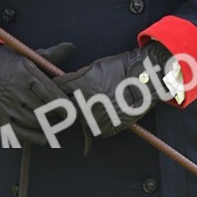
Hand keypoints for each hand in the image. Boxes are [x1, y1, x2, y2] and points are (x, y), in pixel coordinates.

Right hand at [0, 43, 73, 145]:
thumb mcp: (28, 55)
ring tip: (53, 121)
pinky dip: (34, 137)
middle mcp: (16, 89)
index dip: (64, 104)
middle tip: (64, 116)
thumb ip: (51, 55)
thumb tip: (71, 47)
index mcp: (25, 72)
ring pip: (33, 122)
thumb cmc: (10, 62)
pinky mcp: (0, 117)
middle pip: (43, 109)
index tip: (73, 109)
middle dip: (56, 115)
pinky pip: (20, 133)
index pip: (49, 92)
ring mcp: (7, 104)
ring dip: (46, 125)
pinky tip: (43, 135)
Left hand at [57, 41, 174, 138]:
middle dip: (68, 103)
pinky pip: (95, 128)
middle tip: (78, 98)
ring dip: (83, 113)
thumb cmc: (118, 69)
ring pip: (80, 119)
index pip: (57, 90)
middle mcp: (85, 104)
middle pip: (67, 108)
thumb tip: (62, 83)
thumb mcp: (93, 67)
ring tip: (96, 103)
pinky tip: (105, 111)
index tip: (54, 90)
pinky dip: (97, 122)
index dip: (55, 89)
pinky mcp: (106, 129)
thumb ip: (75, 78)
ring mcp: (96, 118)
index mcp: (79, 87)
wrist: (143, 81)